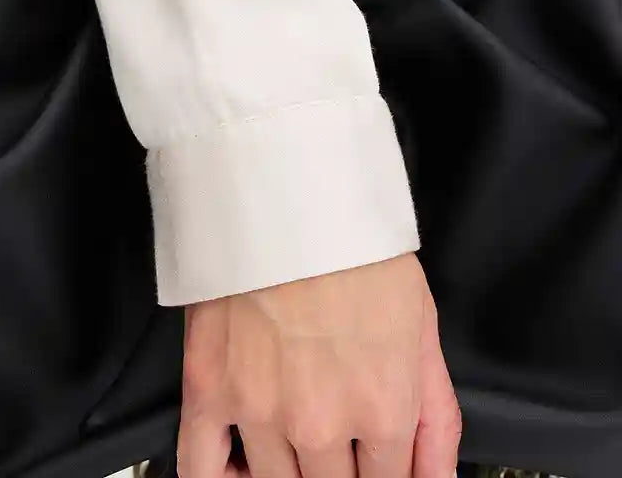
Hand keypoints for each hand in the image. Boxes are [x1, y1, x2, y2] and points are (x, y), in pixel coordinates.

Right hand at [176, 252, 460, 477]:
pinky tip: (237, 471)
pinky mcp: (208, 388)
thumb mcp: (422, 326)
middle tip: (337, 440)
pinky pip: (200, 468)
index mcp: (383, 409)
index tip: (374, 460)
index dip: (384, 474)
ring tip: (295, 443)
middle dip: (341, 470)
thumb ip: (437, 419)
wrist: (287, 188)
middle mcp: (322, 424)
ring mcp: (260, 411)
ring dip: (289, 473)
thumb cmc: (354, 243)